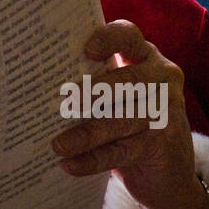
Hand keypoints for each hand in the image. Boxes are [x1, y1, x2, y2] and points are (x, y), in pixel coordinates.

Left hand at [51, 20, 208, 208]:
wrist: (167, 172)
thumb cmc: (128, 120)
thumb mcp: (115, 96)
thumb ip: (92, 82)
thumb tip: (40, 84)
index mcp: (145, 56)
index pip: (129, 36)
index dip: (109, 39)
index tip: (86, 50)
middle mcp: (162, 77)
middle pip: (127, 79)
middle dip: (94, 92)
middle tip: (66, 103)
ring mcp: (167, 109)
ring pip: (123, 119)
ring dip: (87, 133)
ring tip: (58, 145)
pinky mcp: (164, 142)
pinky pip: (124, 149)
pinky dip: (94, 159)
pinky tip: (70, 165)